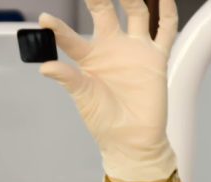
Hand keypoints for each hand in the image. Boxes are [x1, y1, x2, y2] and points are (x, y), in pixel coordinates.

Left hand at [39, 0, 178, 181]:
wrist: (132, 140)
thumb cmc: (104, 121)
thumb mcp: (83, 98)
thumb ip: (68, 78)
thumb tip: (45, 67)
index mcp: (89, 58)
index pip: (71, 37)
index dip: (58, 28)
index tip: (44, 18)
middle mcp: (112, 48)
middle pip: (105, 12)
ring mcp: (135, 50)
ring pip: (136, 14)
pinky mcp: (156, 58)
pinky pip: (165, 30)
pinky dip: (166, 12)